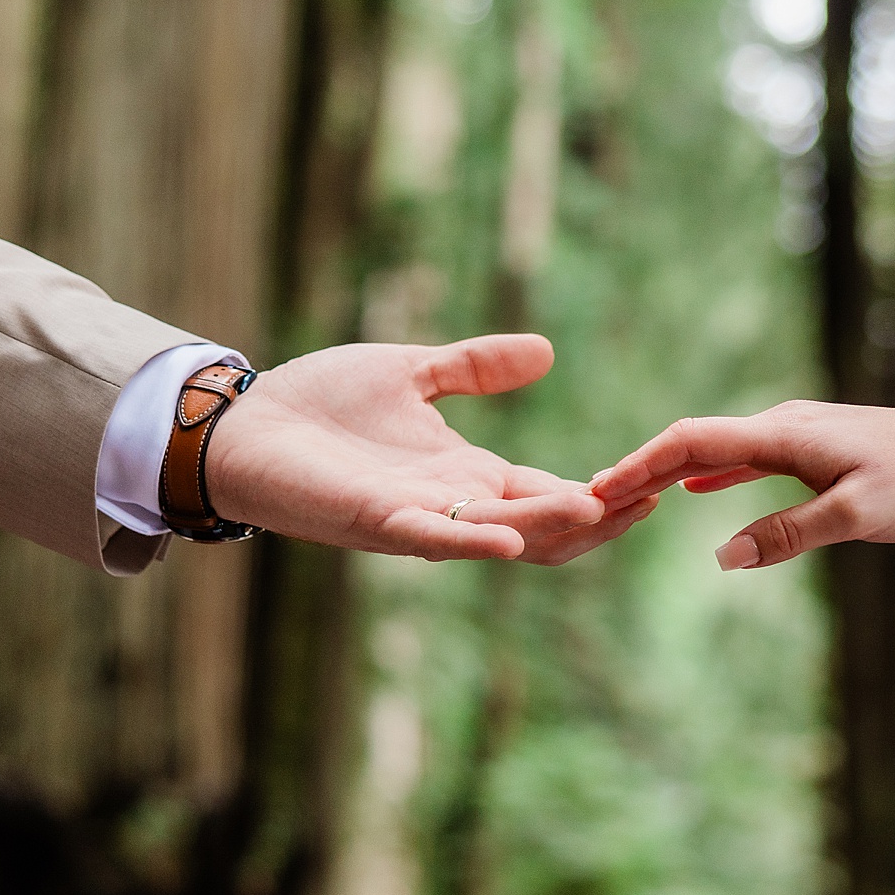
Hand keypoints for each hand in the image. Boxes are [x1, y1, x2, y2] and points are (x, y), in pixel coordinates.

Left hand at [204, 335, 649, 562]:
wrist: (240, 425)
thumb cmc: (317, 404)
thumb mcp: (412, 372)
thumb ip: (475, 367)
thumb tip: (545, 352)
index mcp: (466, 475)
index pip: (551, 492)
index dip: (601, 490)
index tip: (654, 478)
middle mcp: (452, 505)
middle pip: (544, 527)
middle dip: (599, 516)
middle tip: (653, 498)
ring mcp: (417, 518)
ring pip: (503, 534)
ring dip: (554, 527)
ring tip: (605, 509)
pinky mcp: (375, 520)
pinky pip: (434, 538)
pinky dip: (474, 541)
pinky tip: (513, 538)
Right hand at [589, 400, 894, 568]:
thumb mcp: (857, 518)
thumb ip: (788, 535)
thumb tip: (722, 557)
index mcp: (784, 435)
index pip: (691, 442)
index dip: (640, 464)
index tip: (597, 489)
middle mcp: (784, 424)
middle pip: (693, 441)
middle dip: (640, 469)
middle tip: (590, 500)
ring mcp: (798, 433)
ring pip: (718, 449)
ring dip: (670, 471)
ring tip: (627, 495)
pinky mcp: (815, 446)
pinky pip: (747, 456)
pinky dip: (711, 471)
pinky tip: (695, 487)